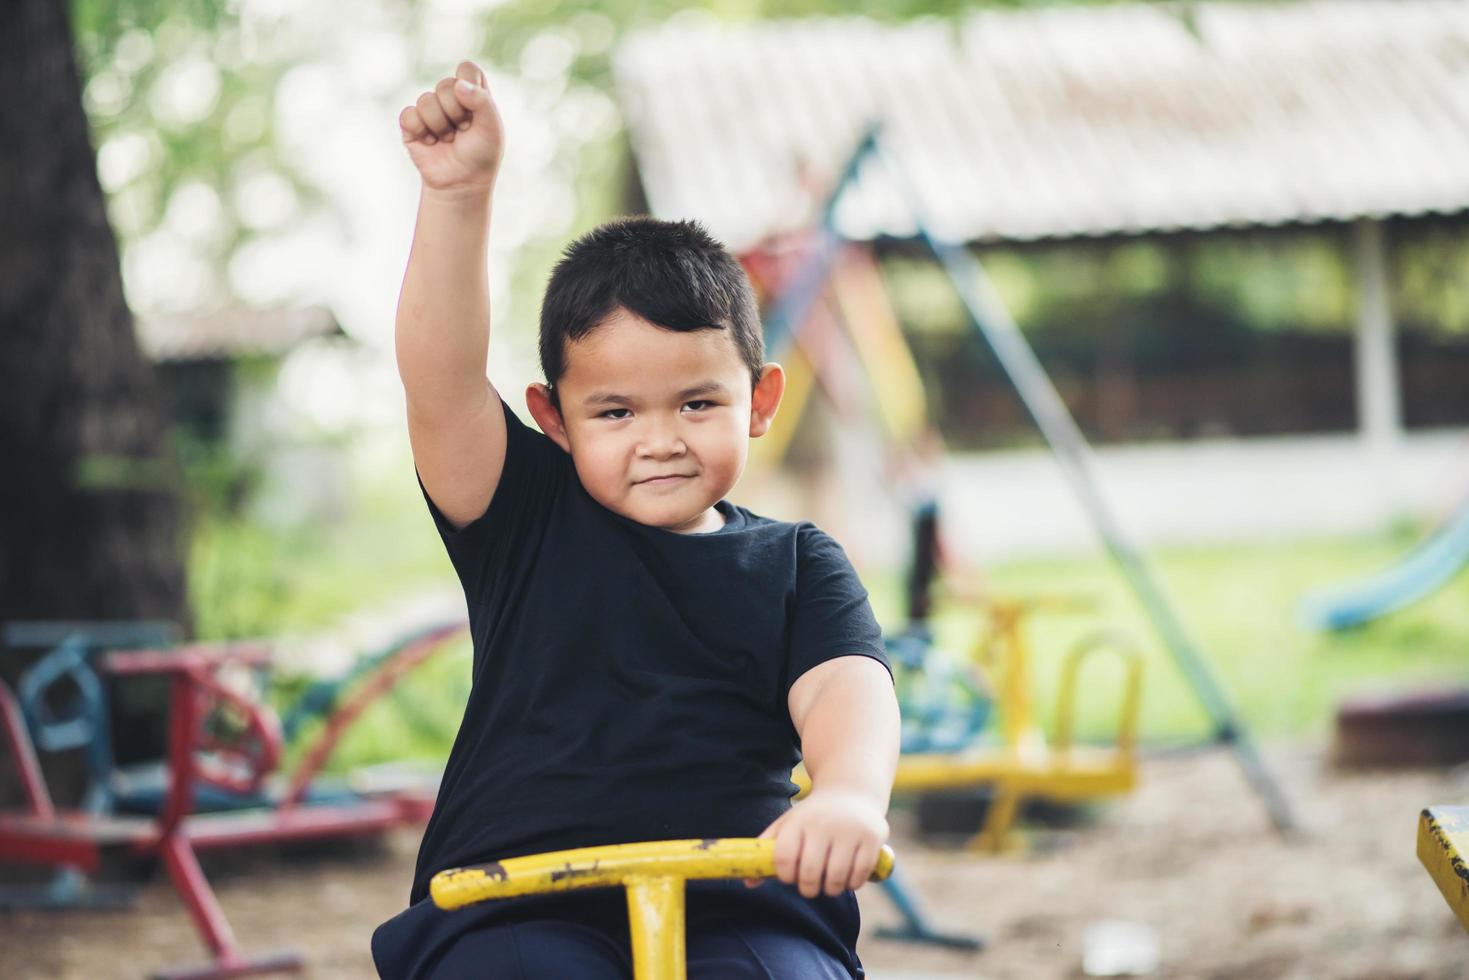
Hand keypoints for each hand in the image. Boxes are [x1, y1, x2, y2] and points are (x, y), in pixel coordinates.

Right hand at [399, 61, 504, 193]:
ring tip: (449, 140)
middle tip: (463, 130)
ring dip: (441, 126)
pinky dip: (422, 132)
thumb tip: (458, 84)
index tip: (476, 107)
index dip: (469, 85)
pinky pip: (409, 115)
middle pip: (446, 84)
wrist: (461, 183)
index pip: (467, 69)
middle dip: (456, 112)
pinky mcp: (411, 124)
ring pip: (426, 100)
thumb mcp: (492, 128)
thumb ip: (482, 101)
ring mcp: (429, 109)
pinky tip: (431, 143)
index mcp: (472, 93)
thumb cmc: (481, 155)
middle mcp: (450, 97)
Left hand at [749, 788, 888, 897]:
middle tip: (810, 886)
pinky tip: (848, 877)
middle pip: (809, 874)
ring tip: (829, 882)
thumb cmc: (813, 816)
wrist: (851, 790)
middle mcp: (823, 824)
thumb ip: (767, 851)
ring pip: (836, 879)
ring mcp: (849, 830)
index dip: (785, 876)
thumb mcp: (788, 824)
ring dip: (831, 889)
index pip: (783, 858)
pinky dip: (852, 884)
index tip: (790, 877)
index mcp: (798, 821)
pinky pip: (859, 876)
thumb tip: (748, 883)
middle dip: (808, 889)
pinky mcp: (872, 837)